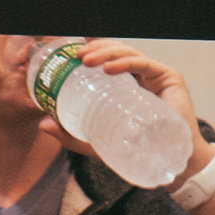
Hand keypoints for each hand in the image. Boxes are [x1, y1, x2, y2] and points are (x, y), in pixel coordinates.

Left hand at [37, 41, 214, 176]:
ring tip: (87, 60)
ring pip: (129, 54)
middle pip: (117, 53)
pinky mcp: (170, 78)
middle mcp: (141, 77)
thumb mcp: (97, 143)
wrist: (171, 164)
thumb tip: (44, 124)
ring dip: (106, 53)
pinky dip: (125, 63)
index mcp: (125, 86)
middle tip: (76, 56)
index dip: (92, 52)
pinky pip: (144, 64)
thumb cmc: (138, 151)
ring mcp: (156, 76)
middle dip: (96, 49)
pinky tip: (108, 68)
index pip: (108, 61)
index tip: (71, 55)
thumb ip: (72, 136)